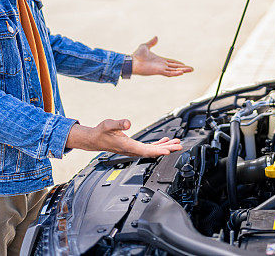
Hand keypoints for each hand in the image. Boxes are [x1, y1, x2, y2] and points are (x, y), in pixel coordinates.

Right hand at [67, 119, 182, 156]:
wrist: (94, 139)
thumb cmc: (101, 132)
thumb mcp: (108, 124)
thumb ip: (119, 123)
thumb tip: (128, 123)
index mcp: (128, 146)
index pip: (146, 150)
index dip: (158, 151)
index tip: (168, 151)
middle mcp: (132, 150)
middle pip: (153, 152)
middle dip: (167, 149)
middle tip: (179, 146)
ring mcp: (134, 149)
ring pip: (152, 150)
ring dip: (165, 147)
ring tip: (176, 143)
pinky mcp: (134, 147)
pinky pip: (149, 147)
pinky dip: (158, 144)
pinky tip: (164, 141)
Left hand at [131, 36, 193, 76]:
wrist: (132, 61)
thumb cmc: (137, 55)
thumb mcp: (145, 46)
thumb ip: (151, 42)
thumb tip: (156, 37)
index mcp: (160, 60)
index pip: (171, 62)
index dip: (178, 63)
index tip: (184, 64)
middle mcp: (162, 65)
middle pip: (175, 67)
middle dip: (183, 68)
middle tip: (192, 69)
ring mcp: (161, 69)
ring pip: (174, 70)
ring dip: (182, 70)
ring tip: (190, 70)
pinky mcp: (158, 71)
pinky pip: (169, 73)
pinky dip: (175, 73)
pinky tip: (181, 72)